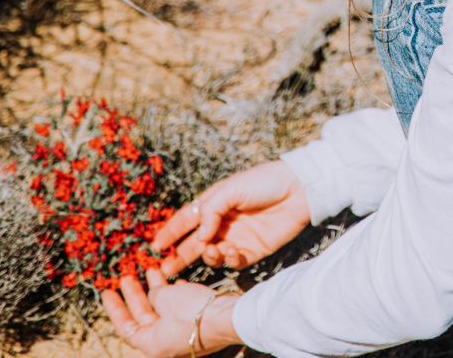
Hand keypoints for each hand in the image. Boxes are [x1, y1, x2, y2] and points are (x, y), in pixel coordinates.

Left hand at [101, 268, 239, 357]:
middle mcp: (165, 343)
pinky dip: (175, 296)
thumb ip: (155, 294)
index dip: (115, 307)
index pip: (126, 325)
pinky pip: (180, 310)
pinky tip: (175, 281)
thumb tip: (155, 291)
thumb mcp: (166, 298)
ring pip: (163, 311)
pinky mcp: (198, 326)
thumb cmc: (195, 312)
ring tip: (152, 270)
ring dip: (157, 291)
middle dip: (136, 294)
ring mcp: (182, 335)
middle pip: (144, 316)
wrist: (230, 317)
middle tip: (128, 276)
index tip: (107, 292)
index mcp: (151, 344)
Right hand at [153, 159, 310, 274]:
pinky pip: (233, 262)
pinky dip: (228, 260)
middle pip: (194, 243)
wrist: (299, 190)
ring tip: (212, 250)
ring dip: (207, 256)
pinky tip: (231, 252)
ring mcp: (236, 238)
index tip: (153, 247)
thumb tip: (199, 236)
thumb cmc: (264, 182)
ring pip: (212, 255)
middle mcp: (222, 223)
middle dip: (178, 256)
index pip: (185, 220)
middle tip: (164, 269)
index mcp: (214, 204)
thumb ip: (210, 211)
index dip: (169, 233)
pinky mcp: (252, 251)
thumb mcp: (231, 189)